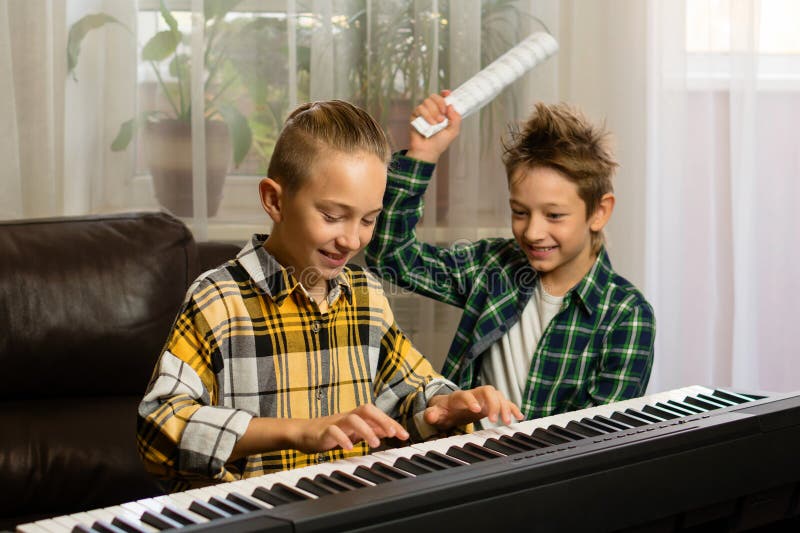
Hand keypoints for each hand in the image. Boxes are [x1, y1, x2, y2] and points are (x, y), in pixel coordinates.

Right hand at [291, 404, 409, 452]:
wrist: (303, 433)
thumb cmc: (331, 432)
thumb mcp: (354, 432)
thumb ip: (370, 430)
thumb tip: (388, 431)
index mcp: (356, 416)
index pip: (377, 414)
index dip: (392, 423)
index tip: (404, 435)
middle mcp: (348, 416)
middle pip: (367, 409)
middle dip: (381, 420)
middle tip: (392, 434)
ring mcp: (336, 422)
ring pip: (352, 419)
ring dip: (366, 430)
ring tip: (375, 444)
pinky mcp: (323, 431)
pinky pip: (333, 431)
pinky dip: (343, 439)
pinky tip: (350, 448)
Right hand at [407, 90, 461, 163]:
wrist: (428, 151)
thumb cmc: (440, 143)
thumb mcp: (453, 131)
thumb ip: (456, 118)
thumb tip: (451, 106)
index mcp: (442, 112)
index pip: (443, 98)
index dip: (445, 94)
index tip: (447, 94)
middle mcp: (432, 110)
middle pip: (434, 96)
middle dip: (440, 103)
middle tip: (443, 114)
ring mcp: (423, 112)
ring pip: (427, 101)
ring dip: (433, 112)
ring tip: (437, 124)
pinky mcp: (415, 116)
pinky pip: (420, 108)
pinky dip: (426, 115)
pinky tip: (430, 124)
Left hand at [423, 385, 523, 429]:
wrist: (450, 407)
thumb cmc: (444, 410)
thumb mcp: (435, 413)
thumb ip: (432, 414)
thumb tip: (430, 415)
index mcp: (459, 396)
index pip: (466, 395)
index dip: (471, 401)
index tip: (477, 410)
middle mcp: (474, 394)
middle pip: (487, 391)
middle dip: (493, 404)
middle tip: (495, 420)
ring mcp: (484, 398)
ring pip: (498, 396)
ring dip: (505, 407)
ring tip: (508, 421)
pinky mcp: (491, 403)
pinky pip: (505, 402)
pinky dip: (512, 408)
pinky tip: (519, 416)